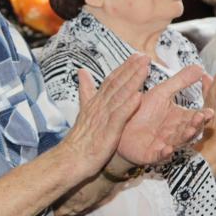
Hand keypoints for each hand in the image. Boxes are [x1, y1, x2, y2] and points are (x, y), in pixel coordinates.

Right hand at [60, 56, 148, 178]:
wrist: (70, 159)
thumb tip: (81, 72)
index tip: (136, 56)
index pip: (111, 81)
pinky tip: (138, 96)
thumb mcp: (83, 111)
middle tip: (144, 56)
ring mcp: (103, 118)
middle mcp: (99, 107)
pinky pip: (119, 117)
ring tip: (145, 68)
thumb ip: (86, 91)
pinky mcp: (108, 132)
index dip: (124, 67)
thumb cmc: (79, 140)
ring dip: (133, 81)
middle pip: (117, 83)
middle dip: (132, 68)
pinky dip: (128, 106)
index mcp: (95, 103)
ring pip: (120, 96)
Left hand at [115, 63, 212, 165]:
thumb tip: (201, 67)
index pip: (194, 117)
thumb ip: (180, 81)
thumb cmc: (143, 110)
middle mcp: (174, 133)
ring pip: (178, 143)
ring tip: (190, 131)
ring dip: (184, 138)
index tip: (209, 111)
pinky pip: (159, 155)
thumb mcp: (161, 93)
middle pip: (189, 130)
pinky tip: (168, 149)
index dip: (202, 116)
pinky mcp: (150, 154)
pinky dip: (164, 153)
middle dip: (196, 126)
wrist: (120, 125)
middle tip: (201, 118)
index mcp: (179, 118)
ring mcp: (164, 144)